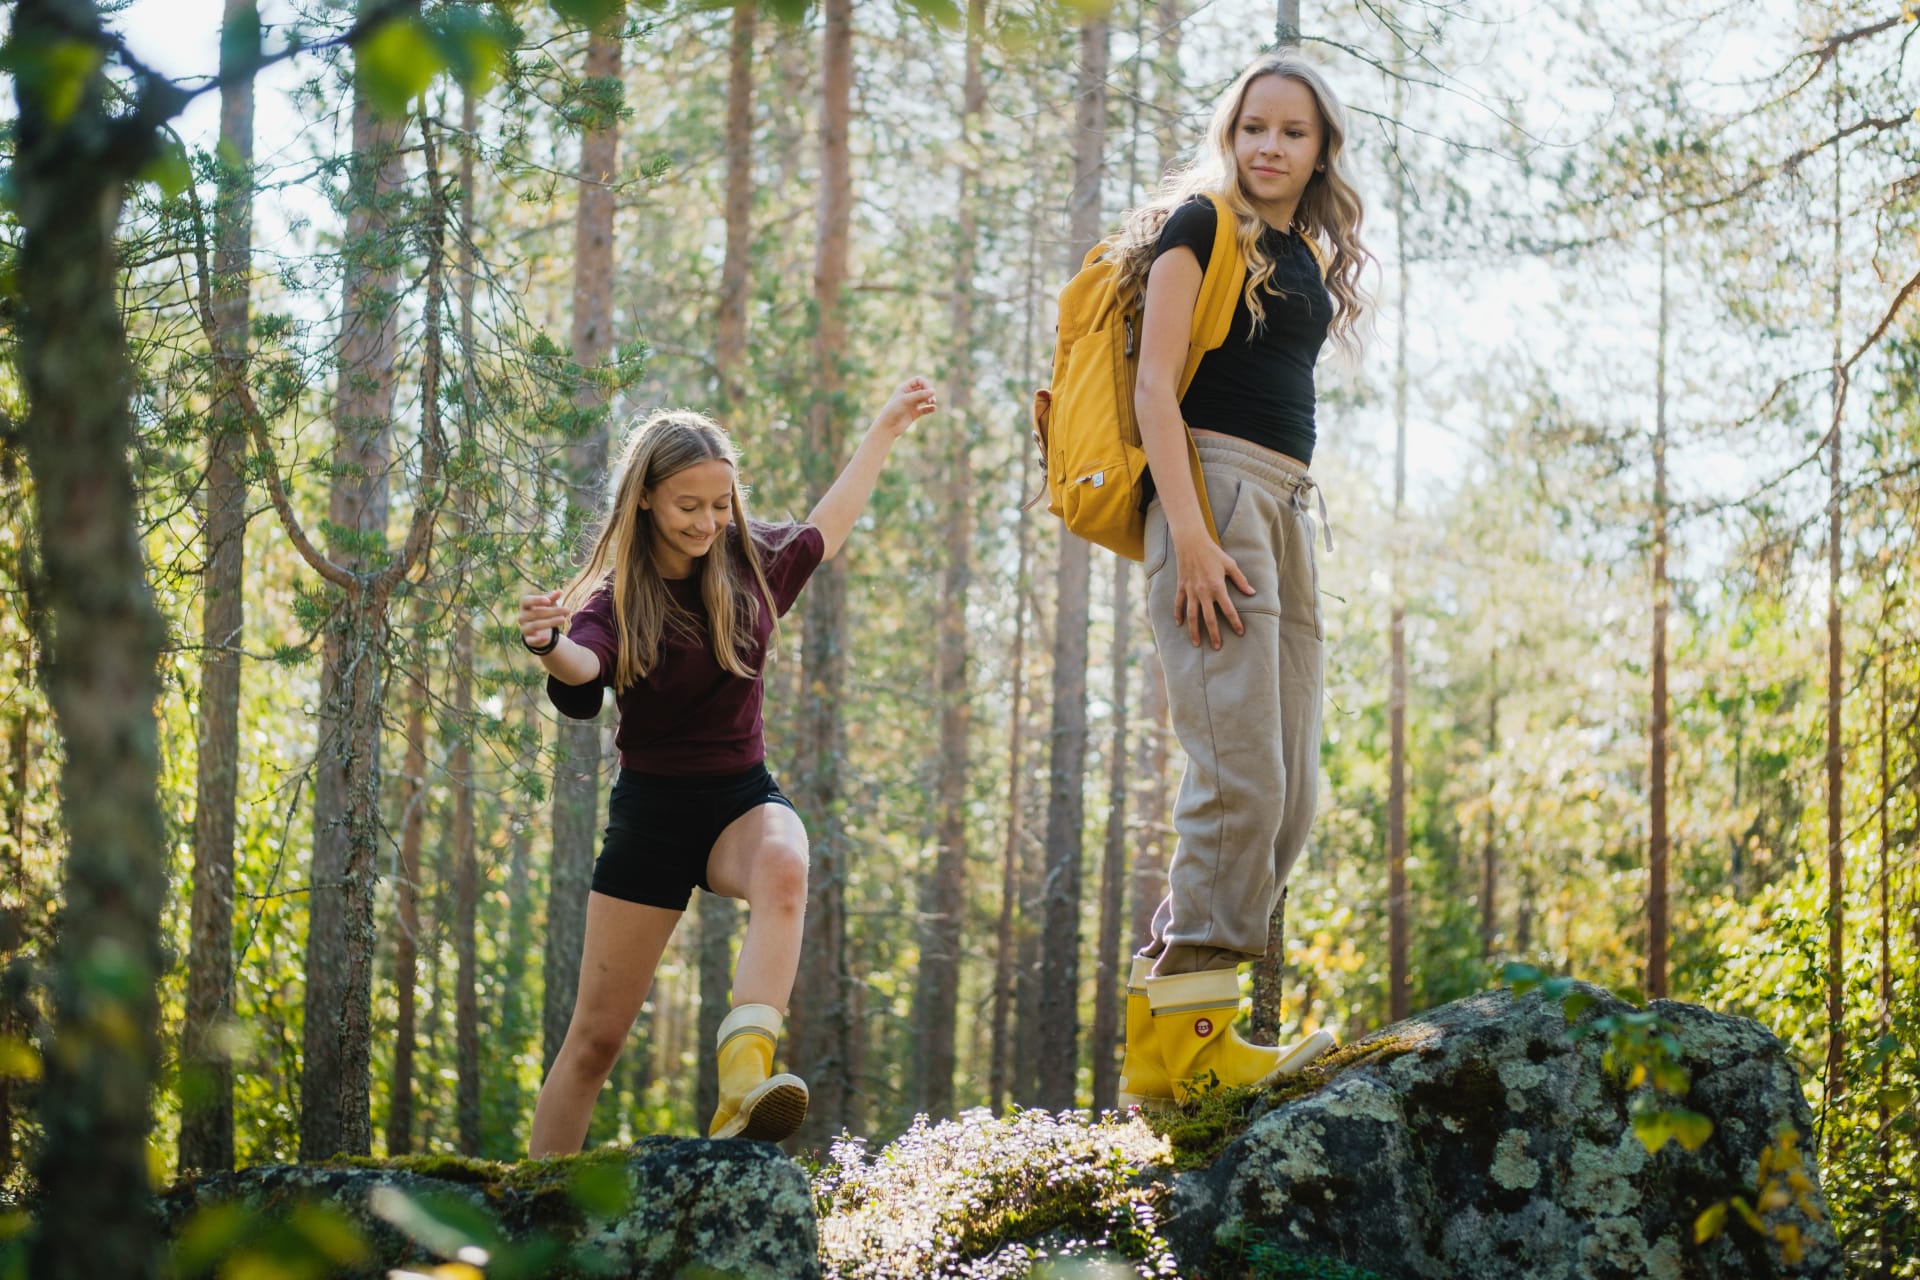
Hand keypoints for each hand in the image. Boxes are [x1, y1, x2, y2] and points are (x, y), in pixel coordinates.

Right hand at [518, 589, 570, 648]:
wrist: (537, 630)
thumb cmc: (542, 612)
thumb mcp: (547, 605)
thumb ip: (552, 598)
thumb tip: (559, 592)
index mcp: (525, 606)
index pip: (527, 601)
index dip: (537, 600)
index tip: (549, 601)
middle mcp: (522, 617)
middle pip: (536, 613)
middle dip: (553, 611)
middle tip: (567, 610)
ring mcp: (524, 628)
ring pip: (535, 625)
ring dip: (550, 622)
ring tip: (563, 619)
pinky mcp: (528, 640)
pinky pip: (531, 641)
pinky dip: (538, 639)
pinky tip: (548, 637)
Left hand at [875, 375, 937, 436]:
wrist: (887, 427)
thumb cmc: (893, 411)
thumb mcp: (906, 400)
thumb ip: (919, 395)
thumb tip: (934, 391)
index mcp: (904, 388)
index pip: (918, 380)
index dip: (925, 384)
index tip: (929, 391)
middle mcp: (908, 395)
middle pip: (923, 388)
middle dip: (928, 392)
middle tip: (930, 400)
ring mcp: (911, 404)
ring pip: (924, 399)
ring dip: (930, 399)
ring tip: (932, 403)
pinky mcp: (914, 414)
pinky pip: (924, 409)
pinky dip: (930, 408)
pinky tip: (933, 408)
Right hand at [1172, 534, 1252, 648]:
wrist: (1191, 543)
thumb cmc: (1213, 553)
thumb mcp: (1230, 565)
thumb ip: (1241, 581)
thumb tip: (1252, 593)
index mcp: (1217, 587)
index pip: (1228, 610)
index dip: (1235, 622)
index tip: (1240, 632)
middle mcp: (1203, 592)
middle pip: (1209, 618)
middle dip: (1214, 634)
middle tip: (1218, 647)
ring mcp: (1190, 591)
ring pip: (1192, 616)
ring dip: (1194, 631)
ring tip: (1197, 643)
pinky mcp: (1181, 587)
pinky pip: (1178, 604)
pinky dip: (1178, 615)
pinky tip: (1179, 624)